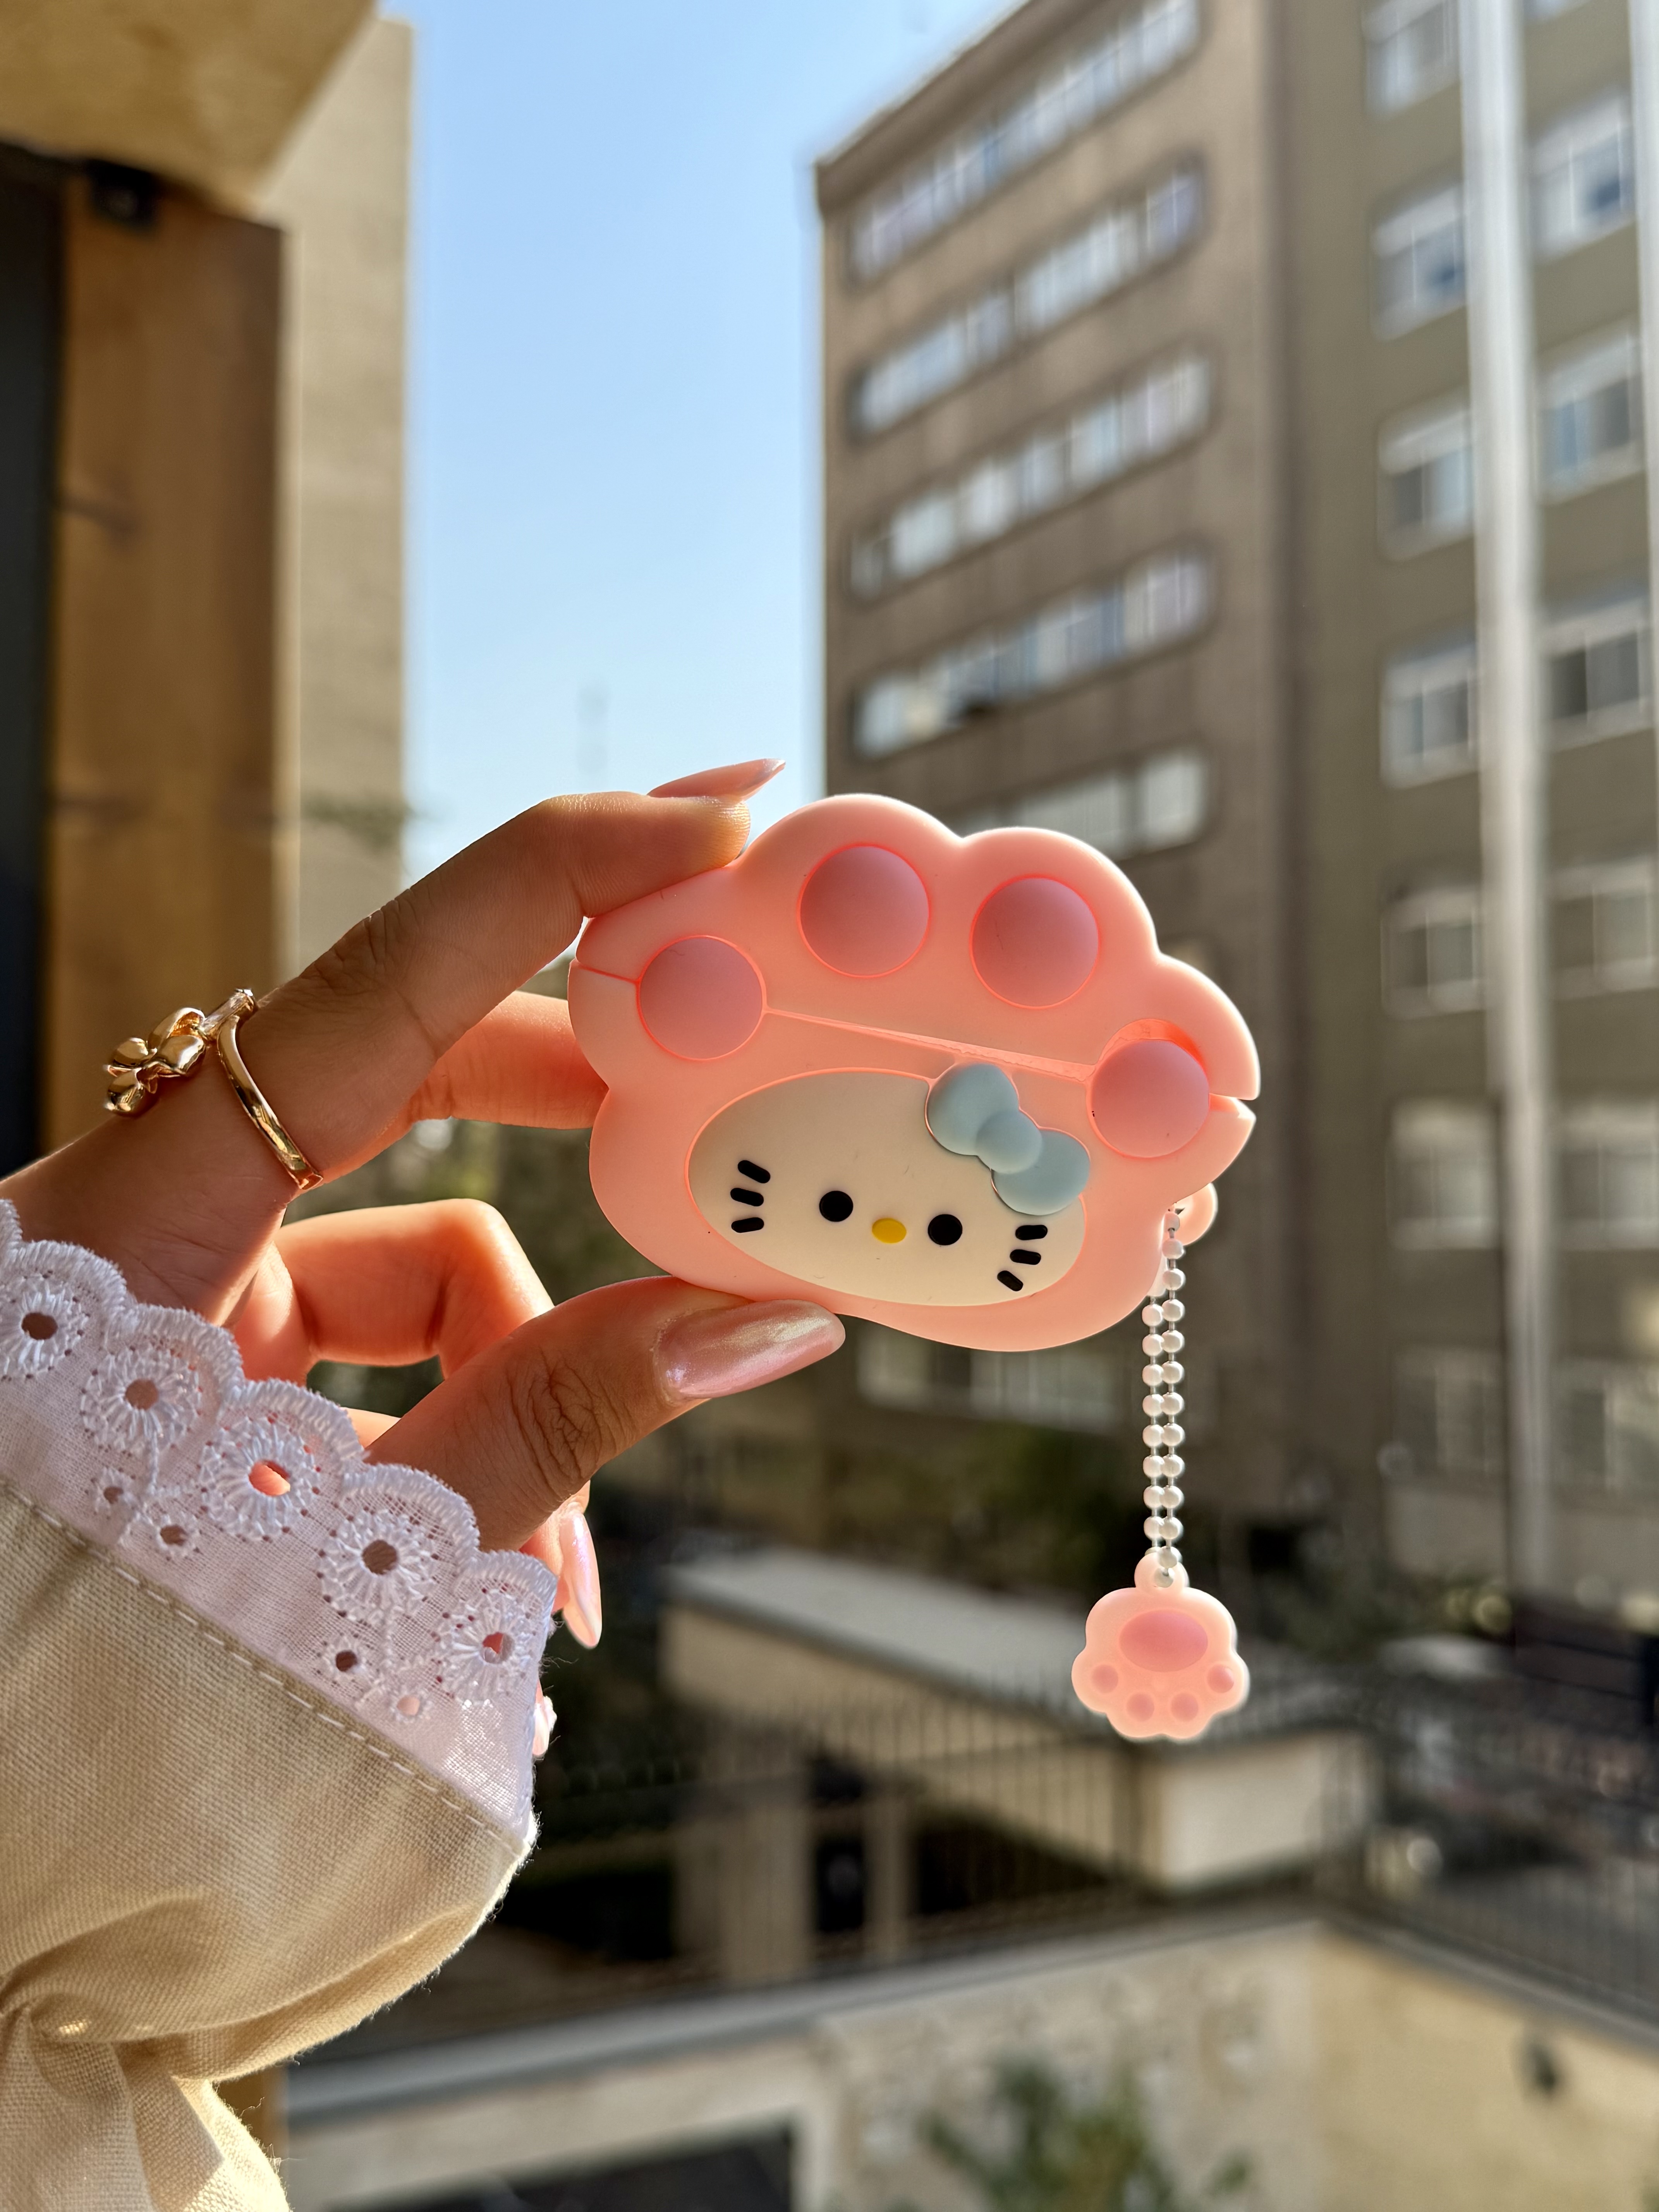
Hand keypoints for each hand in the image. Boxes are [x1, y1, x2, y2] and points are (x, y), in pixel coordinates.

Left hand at [0, 763, 843, 1642]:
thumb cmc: (105, 1679)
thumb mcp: (362, 1544)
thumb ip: (556, 1421)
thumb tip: (766, 1318)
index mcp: (134, 1232)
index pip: (377, 992)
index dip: (556, 881)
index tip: (716, 816)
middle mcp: (143, 1221)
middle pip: (405, 1075)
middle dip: (584, 1099)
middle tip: (728, 1085)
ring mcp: (169, 1286)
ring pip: (408, 1249)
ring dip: (528, 1365)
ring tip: (575, 1565)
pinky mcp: (198, 1351)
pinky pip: (370, 1337)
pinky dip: (465, 1424)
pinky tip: (529, 1569)